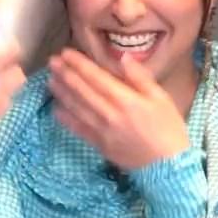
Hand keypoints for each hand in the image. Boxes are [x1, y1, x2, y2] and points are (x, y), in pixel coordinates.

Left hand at [48, 49, 189, 169]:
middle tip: (52, 61)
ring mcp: (101, 130)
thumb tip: (123, 58)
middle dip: (65, 74)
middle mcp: (110, 113)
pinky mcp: (98, 144)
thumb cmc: (168, 128)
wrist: (167, 165)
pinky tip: (55, 109)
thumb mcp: (161, 98)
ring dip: (61, 92)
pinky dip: (65, 118)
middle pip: (82, 90)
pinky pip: (77, 129)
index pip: (96, 77)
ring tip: (50, 79)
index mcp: (126, 99)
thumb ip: (140, 78)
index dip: (79, 64)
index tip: (66, 52)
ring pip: (76, 107)